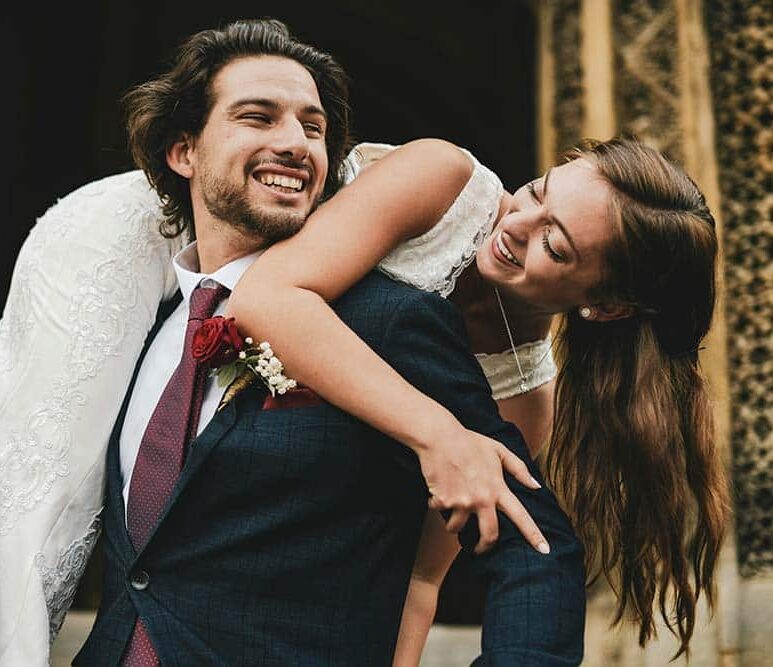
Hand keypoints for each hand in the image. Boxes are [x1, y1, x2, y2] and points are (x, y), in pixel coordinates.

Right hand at [416, 426, 549, 554]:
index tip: (545, 551)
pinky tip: (437, 489)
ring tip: (450, 505)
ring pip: (457, 527)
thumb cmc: (469, 441)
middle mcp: (482, 499)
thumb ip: (519, 469)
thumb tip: (536, 486)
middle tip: (478, 548)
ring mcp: (462, 502)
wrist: (440, 437)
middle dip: (484, 547)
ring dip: (452, 521)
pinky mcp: (443, 501)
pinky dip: (435, 503)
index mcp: (498, 488)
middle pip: (489, 536)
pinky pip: (438, 511)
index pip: (521, 517)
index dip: (534, 535)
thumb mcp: (499, 450)